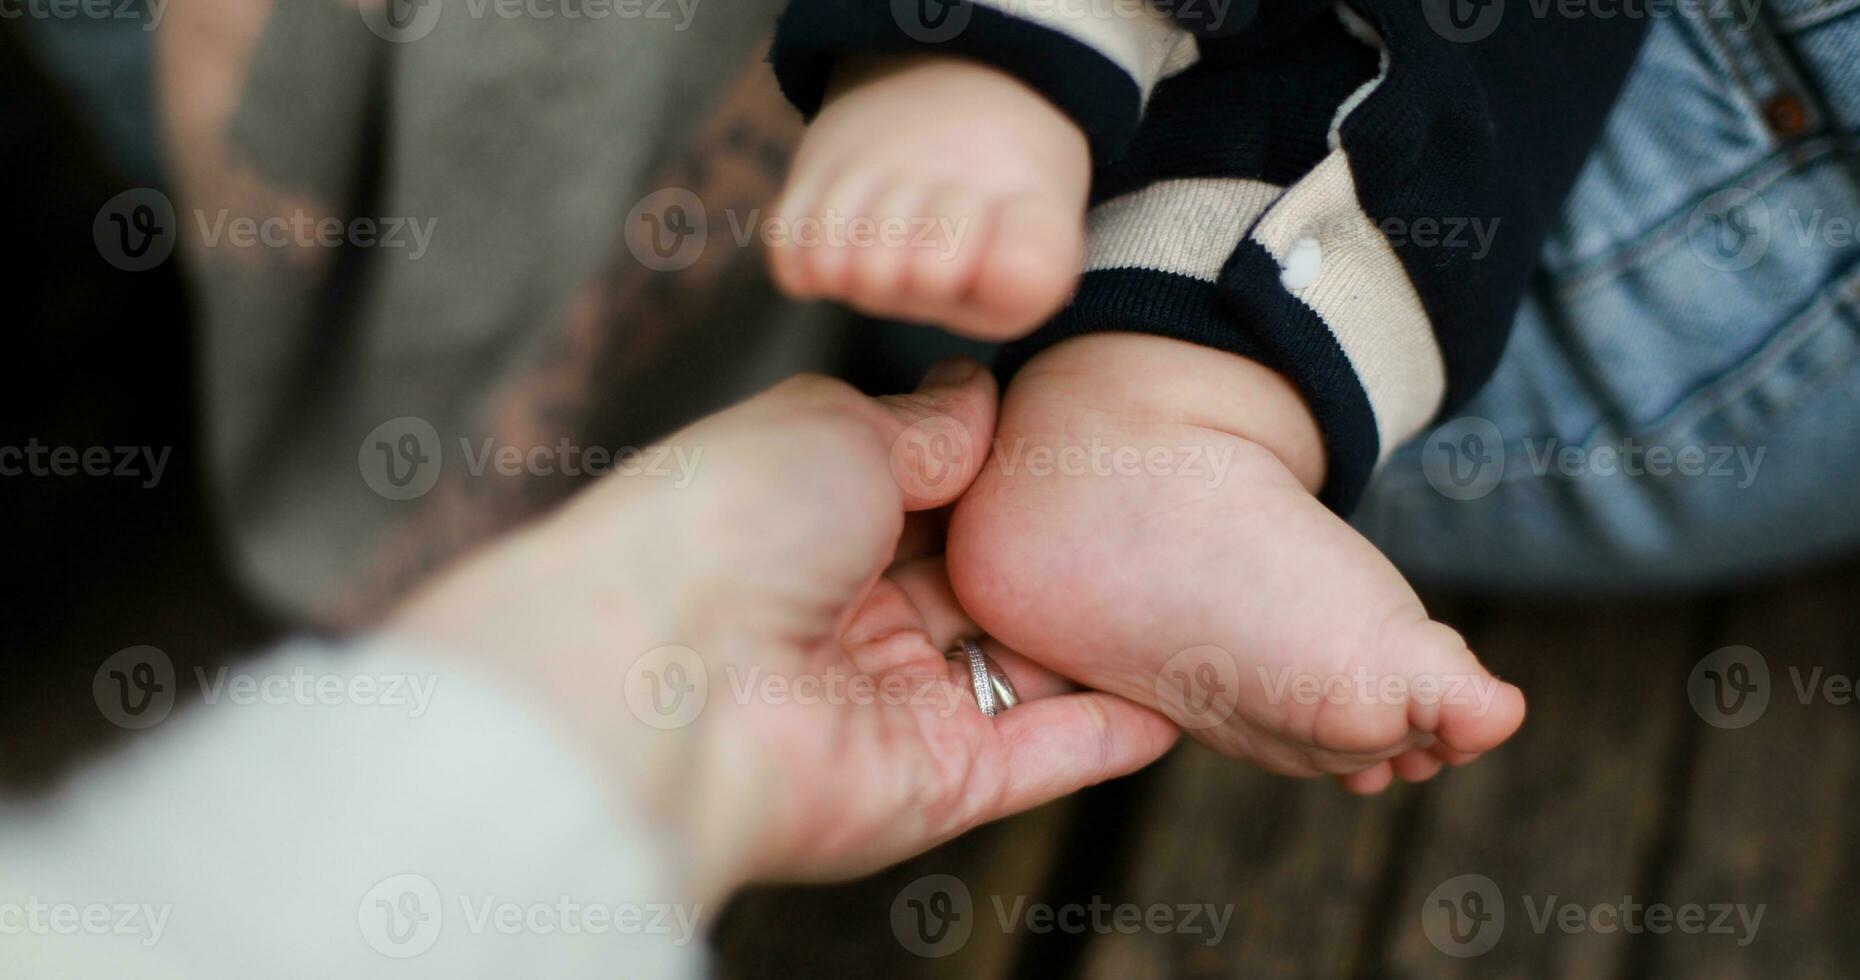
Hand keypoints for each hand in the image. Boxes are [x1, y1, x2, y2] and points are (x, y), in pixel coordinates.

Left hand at [387, 360, 1178, 899]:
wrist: (662, 675)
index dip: (1002, 470)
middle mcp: (848, 616)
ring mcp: (891, 705)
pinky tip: (1175, 697)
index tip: (1083, 437)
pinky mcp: (931, 784)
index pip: (929, 496)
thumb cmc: (723, 524)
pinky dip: (1106, 732)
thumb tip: (978, 396)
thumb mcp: (834, 427)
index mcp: (810, 521)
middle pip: (978, 584)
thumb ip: (924, 423)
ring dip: (1092, 639)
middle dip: (1054, 554)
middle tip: (1152, 508)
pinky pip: (1038, 757)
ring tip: (1186, 592)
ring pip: (1017, 669)